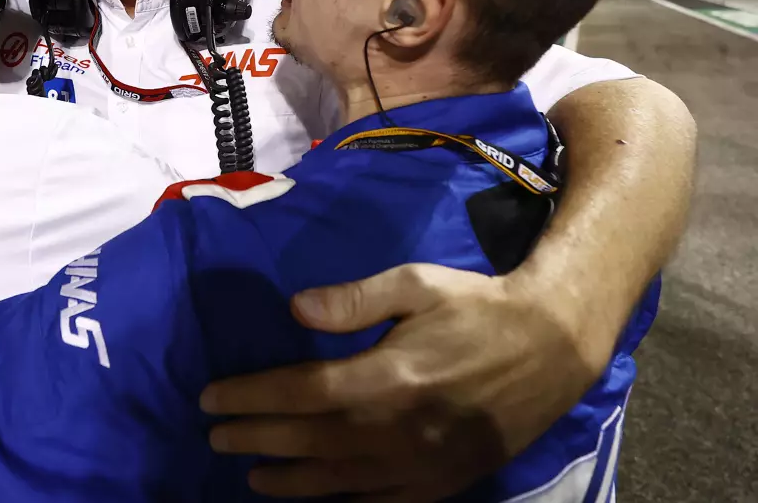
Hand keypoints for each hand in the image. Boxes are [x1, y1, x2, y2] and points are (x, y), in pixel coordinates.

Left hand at [200, 264, 604, 500]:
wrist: (554, 347)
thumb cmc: (478, 307)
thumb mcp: (416, 284)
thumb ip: (354, 299)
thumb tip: (295, 309)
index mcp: (386, 376)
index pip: (299, 392)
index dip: (250, 397)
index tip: (210, 398)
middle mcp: (396, 429)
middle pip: (308, 440)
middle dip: (255, 438)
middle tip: (215, 436)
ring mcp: (420, 464)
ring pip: (337, 480)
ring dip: (288, 479)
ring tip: (251, 475)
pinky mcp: (442, 483)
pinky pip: (380, 502)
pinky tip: (318, 498)